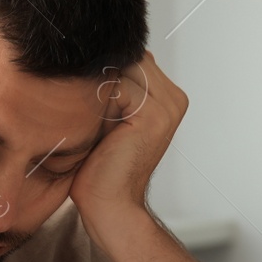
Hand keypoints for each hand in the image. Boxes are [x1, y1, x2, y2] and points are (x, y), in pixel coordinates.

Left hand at [70, 50, 187, 234]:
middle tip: (90, 117)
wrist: (108, 205)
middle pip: (126, 58)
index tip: (88, 102)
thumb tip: (89, 56)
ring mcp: (168, 105)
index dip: (102, 73)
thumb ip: (110, 85)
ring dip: (98, 92)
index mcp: (167, 96)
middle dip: (100, 79)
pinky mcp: (155, 114)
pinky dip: (98, 105)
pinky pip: (118, 87)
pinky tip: (97, 131)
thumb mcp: (105, 117)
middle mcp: (173, 98)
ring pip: (121, 69)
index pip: (130, 56)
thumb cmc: (99, 167)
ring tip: (94, 125)